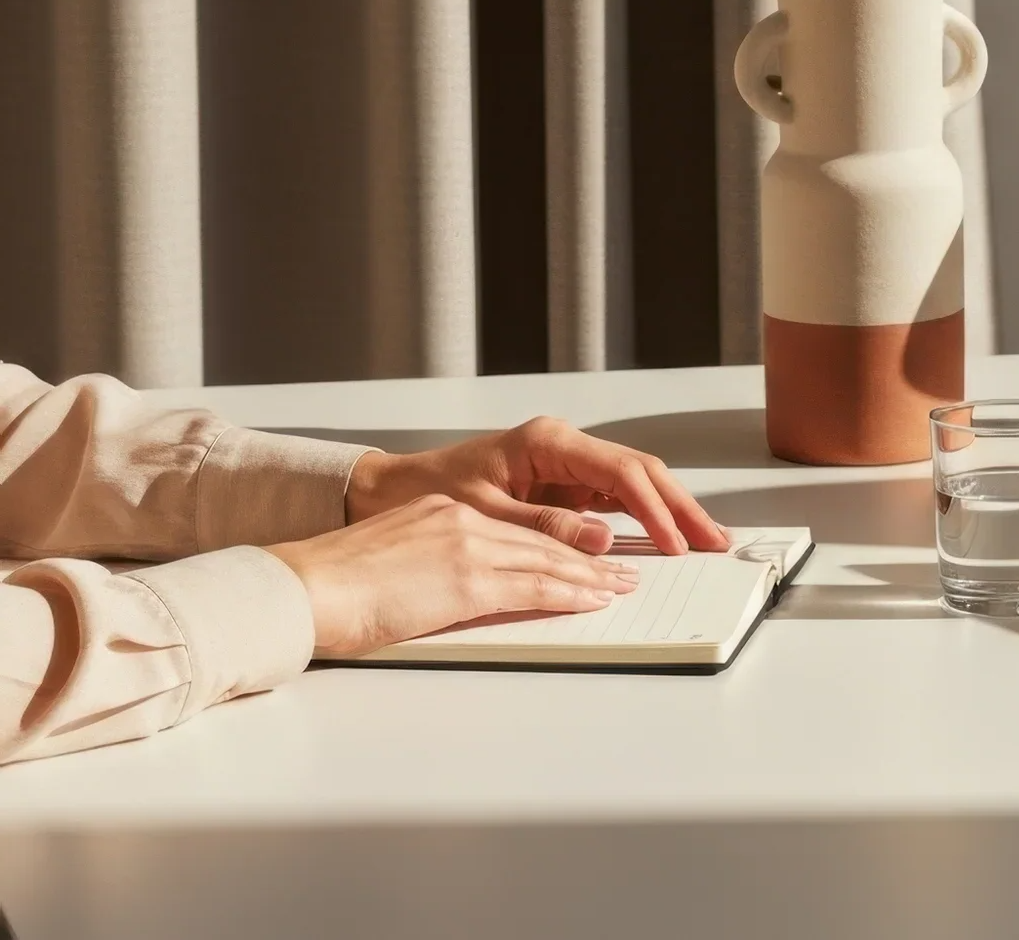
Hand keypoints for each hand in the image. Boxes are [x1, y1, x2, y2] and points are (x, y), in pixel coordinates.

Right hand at [270, 496, 638, 657]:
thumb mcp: (392, 560)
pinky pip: (532, 585)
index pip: (513, 532)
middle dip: (585, 560)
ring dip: (588, 578)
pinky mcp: (467, 578)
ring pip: (545, 561)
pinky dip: (569, 593)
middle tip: (619, 572)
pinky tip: (592, 600)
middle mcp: (462, 521)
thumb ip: (431, 565)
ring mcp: (467, 547)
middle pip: (539, 543)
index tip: (582, 557)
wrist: (303, 586)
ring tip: (619, 589)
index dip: (554, 546)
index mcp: (442, 514)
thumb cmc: (330, 585)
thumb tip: (446, 589)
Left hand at [346, 418, 729, 555]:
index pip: (620, 473)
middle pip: (641, 473)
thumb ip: (543, 527)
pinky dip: (641, 519)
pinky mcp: (562, 487)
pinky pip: (613, 501)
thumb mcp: (482, 513)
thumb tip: (600, 540)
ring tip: (703, 540)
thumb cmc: (425, 492)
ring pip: (634, 484)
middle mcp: (564, 447)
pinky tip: (664, 538)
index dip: (654, 509)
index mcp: (548, 442)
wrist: (389, 489)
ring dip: (668, 512)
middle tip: (714, 539)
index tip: (676, 541)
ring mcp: (566, 465)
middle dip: (680, 507)